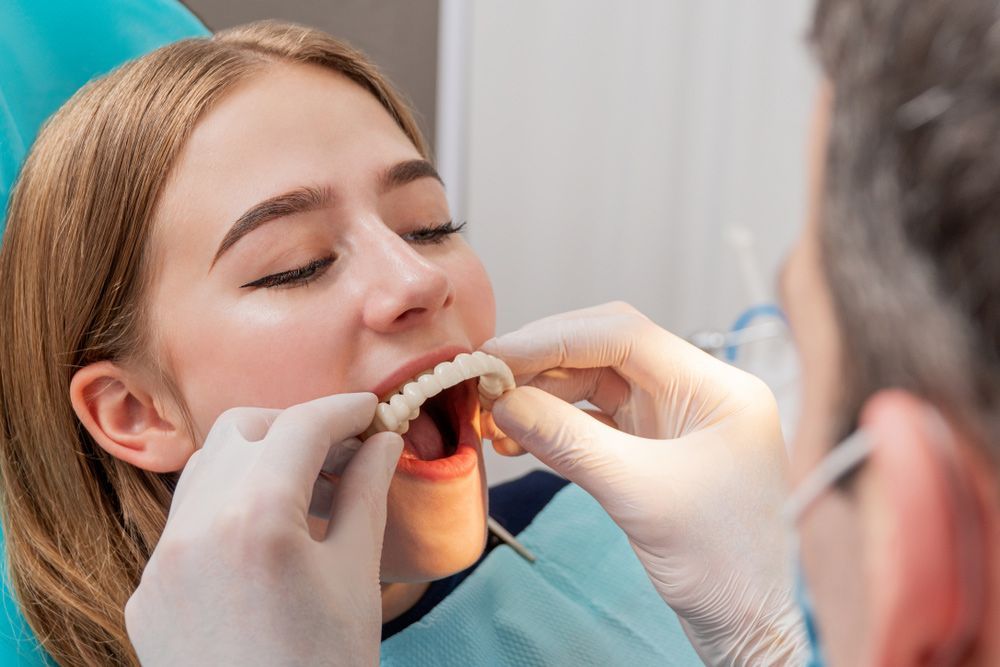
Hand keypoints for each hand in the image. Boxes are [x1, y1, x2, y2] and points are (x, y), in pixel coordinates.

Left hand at [125, 393, 402, 666]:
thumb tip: (382, 441)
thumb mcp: (358, 574)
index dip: (345, 409)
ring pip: (206, 469)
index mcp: (258, 517)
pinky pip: (185, 521)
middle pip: (243, 429)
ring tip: (305, 490)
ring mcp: (163, 561)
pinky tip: (265, 538)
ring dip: (257, 460)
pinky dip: (226, 506)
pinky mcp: (148, 592)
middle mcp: (196, 527)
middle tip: (342, 451)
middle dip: (296, 426)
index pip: (303, 426)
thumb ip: (368, 493)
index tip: (372, 411)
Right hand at [481, 302, 805, 665]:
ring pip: (593, 385)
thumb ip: (568, 441)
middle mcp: (696, 392)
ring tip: (492, 414)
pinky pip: (594, 422)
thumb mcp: (640, 496)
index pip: (624, 335)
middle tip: (485, 378)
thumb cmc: (721, 565)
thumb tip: (503, 400)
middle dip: (542, 363)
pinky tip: (516, 438)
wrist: (745, 627)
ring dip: (541, 396)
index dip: (553, 338)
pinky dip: (554, 426)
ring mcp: (673, 420)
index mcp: (717, 388)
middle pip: (605, 352)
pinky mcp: (653, 450)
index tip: (496, 354)